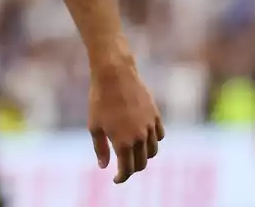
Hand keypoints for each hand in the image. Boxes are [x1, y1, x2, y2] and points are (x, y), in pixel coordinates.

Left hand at [88, 58, 164, 183]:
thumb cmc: (100, 99)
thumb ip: (100, 148)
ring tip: (134, 153)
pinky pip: (159, 136)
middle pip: (142, 163)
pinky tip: (144, 138)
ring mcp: (150, 127)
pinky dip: (153, 141)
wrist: (114, 74)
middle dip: (132, 169)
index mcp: (123, 142)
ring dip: (144, 156)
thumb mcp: (94, 126)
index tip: (116, 179)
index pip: (127, 169)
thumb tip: (104, 166)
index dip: (121, 177)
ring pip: (153, 151)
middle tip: (124, 167)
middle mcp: (140, 138)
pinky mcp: (155, 116)